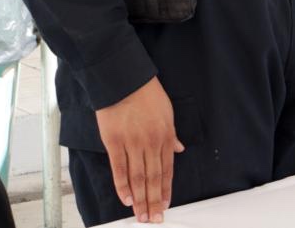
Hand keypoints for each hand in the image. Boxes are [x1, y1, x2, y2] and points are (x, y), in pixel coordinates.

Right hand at [95, 76, 184, 223]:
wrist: (124, 80)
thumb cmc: (147, 93)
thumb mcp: (168, 112)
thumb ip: (172, 135)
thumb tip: (179, 150)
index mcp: (166, 135)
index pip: (167, 169)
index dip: (167, 190)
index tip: (165, 206)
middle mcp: (151, 142)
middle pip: (153, 178)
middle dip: (154, 201)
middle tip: (153, 219)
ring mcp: (132, 144)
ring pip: (138, 178)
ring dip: (140, 199)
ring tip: (140, 216)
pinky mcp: (114, 142)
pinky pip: (119, 169)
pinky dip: (123, 186)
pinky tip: (127, 199)